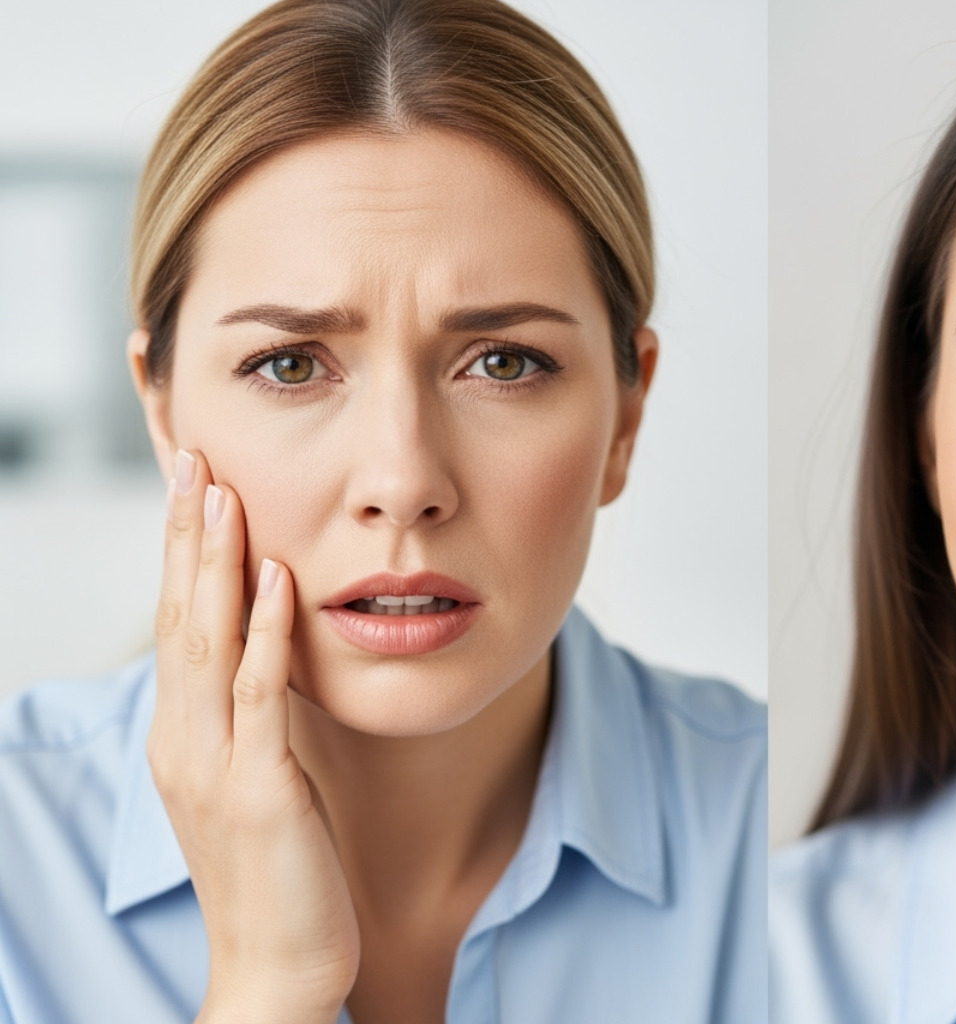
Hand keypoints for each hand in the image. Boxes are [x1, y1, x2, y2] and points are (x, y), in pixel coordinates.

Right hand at [147, 449, 358, 1023]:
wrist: (276, 967)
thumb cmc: (279, 875)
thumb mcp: (258, 782)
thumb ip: (256, 721)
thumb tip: (275, 656)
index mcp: (183, 737)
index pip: (178, 623)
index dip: (182, 552)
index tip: (194, 484)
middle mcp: (185, 742)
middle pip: (181, 616)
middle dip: (186, 535)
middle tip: (193, 458)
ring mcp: (216, 765)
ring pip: (210, 642)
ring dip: (216, 562)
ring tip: (222, 492)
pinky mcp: (262, 789)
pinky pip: (260, 696)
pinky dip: (266, 632)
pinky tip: (275, 578)